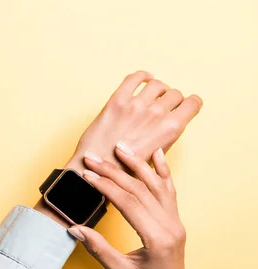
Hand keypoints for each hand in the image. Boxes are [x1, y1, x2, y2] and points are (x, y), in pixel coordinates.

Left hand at [35, 70, 202, 225]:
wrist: (99, 169)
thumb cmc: (126, 168)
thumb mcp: (157, 156)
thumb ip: (166, 136)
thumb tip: (171, 122)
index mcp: (171, 128)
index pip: (193, 103)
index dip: (191, 103)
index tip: (186, 105)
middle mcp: (157, 113)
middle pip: (174, 93)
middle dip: (171, 99)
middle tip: (164, 105)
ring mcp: (136, 105)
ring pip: (157, 84)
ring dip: (157, 88)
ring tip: (153, 94)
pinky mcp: (117, 100)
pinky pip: (134, 78)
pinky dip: (142, 76)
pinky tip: (143, 80)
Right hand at [67, 143, 212, 268]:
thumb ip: (97, 247)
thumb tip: (74, 228)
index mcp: (157, 238)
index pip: (128, 202)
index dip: (105, 186)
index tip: (87, 174)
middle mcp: (170, 226)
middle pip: (140, 189)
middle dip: (114, 171)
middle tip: (93, 158)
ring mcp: (175, 223)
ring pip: (157, 185)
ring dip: (138, 164)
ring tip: (121, 147)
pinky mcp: (174, 223)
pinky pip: (169, 192)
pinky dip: (163, 172)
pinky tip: (157, 155)